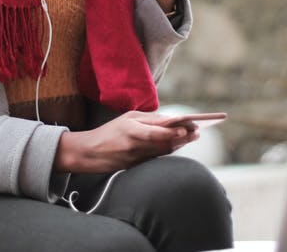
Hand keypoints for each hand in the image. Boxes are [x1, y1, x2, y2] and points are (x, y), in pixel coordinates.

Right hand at [53, 111, 198, 173]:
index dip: (173, 132)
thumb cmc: (110, 131)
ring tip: (193, 136)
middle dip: (182, 138)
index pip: (155, 132)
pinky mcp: (135, 167)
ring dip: (179, 144)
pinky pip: (156, 158)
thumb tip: (171, 120)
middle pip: (163, 143)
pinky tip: (179, 145)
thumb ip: (149, 119)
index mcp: (130, 130)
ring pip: (162, 152)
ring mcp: (135, 158)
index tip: (188, 128)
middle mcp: (134, 145)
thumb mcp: (127, 118)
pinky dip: (168, 151)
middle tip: (197, 132)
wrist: (88, 153)